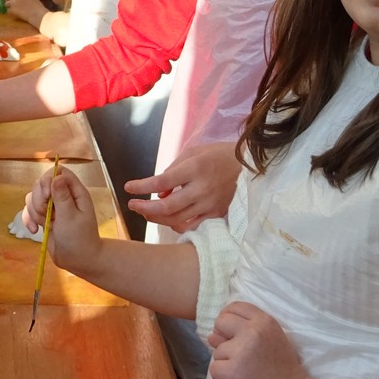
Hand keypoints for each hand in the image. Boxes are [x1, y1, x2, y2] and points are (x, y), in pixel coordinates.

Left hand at [8, 0, 48, 27]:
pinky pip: (8, 10)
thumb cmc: (37, 6)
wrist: (37, 13)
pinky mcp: (12, 9)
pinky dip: (11, 12)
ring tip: (15, 11)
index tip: (16, 1)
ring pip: (7, 4)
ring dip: (9, 7)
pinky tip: (16, 14)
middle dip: (12, 2)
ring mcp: (13, 2)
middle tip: (16, 7)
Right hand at [21, 164, 102, 273]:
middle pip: (42, 184)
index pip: (59, 172)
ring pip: (33, 198)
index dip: (48, 180)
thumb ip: (62, 197)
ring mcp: (52, 207)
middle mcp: (63, 196)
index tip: (46, 196)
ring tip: (45, 225)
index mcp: (75, 192)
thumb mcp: (70, 217)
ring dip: (34, 211)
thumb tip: (56, 176)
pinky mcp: (44, 218)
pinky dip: (29, 220)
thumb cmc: (79, 238)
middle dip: (39, 199)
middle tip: (47, 214)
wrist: (78, 260)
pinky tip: (34, 231)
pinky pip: (30, 211)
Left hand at [125, 141, 242, 231]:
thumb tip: (159, 194)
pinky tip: (168, 218)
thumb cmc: (217, 155)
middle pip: (167, 207)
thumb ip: (173, 171)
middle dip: (145, 208)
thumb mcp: (193, 153)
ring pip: (177, 220)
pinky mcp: (216, 214)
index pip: (161, 181)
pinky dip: (176, 224)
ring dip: (157, 218)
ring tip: (146, 212)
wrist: (249, 165)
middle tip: (132, 205)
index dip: (141, 186)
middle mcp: (202, 189)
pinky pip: (191, 226)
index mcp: (195, 168)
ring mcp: (210, 204)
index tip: (128, 187)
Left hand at [207, 301, 308, 378]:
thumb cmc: (283, 370)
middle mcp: (253, 331)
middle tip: (235, 352)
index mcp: (265, 321)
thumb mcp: (271, 341)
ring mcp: (241, 351)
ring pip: (217, 350)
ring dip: (226, 362)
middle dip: (222, 337)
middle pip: (220, 322)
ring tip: (246, 371)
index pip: (236, 306)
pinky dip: (223, 377)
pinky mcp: (232, 370)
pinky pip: (214, 369)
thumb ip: (245, 332)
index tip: (230, 330)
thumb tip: (212, 335)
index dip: (228, 317)